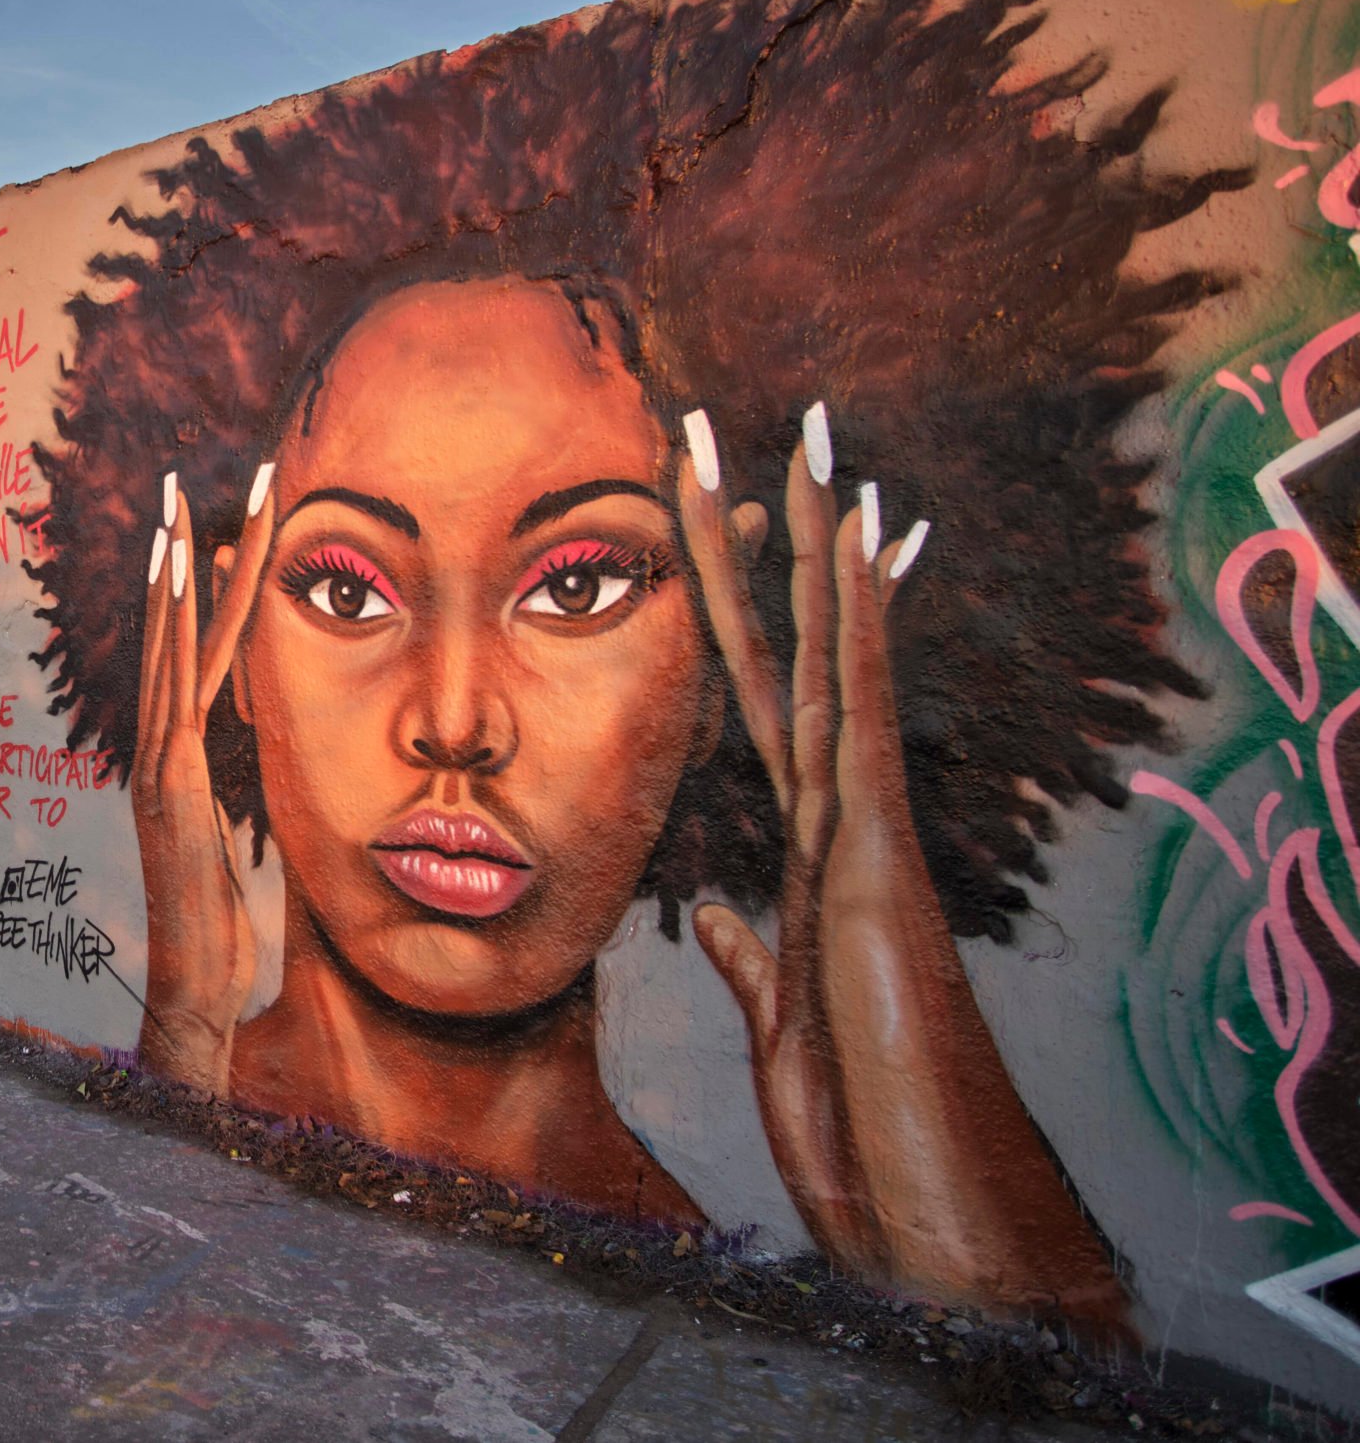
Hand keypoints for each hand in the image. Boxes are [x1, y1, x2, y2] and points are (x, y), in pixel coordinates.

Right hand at [133, 463, 276, 1094]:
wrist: (193, 988)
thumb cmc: (222, 934)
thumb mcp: (240, 852)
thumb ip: (248, 809)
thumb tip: (276, 785)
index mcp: (180, 760)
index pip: (194, 656)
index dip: (204, 591)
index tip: (215, 526)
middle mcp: (160, 747)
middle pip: (170, 631)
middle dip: (177, 553)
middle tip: (178, 476)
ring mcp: (159, 758)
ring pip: (168, 645)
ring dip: (174, 569)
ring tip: (177, 500)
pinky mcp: (169, 775)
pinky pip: (178, 680)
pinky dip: (173, 617)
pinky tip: (177, 565)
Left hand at [678, 405, 1123, 1322]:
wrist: (924, 1193)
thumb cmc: (867, 1119)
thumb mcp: (778, 1018)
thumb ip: (750, 955)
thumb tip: (723, 915)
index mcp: (802, 849)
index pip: (753, 699)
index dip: (726, 611)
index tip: (700, 523)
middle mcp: (835, 814)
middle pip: (784, 650)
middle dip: (759, 542)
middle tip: (728, 430)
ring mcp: (862, 823)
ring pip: (831, 655)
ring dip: (815, 546)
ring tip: (808, 439)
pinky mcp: (877, 849)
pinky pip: (864, 711)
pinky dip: (859, 620)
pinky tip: (857, 538)